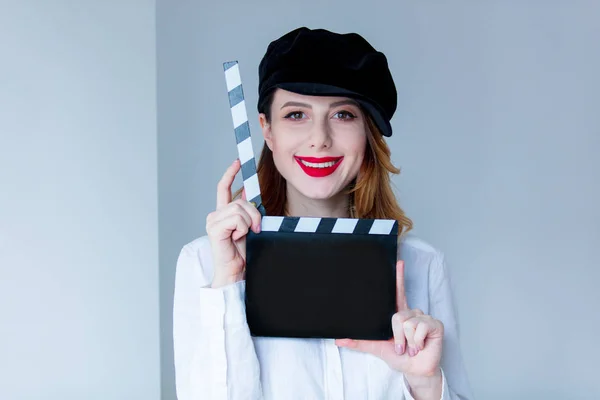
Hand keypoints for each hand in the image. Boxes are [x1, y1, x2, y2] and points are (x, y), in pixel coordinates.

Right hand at [206, 159, 261, 287]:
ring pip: (240, 209)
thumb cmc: (241, 252)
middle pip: (240, 201)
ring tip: (244, 235)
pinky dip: (243, 229)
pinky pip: (237, 219)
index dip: (231, 173)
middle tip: (256, 229)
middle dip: (254, 214)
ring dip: (249, 223)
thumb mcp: (248, 227)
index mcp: (222, 213)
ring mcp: (213, 221)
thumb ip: (247, 211)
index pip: (224, 188)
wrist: (235, 271)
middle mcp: (215, 215)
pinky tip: (237, 238)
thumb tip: (249, 195)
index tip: (238, 161)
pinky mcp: (214, 229)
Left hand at [335, 260, 443, 379]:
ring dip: (407, 341)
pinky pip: (419, 328)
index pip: (398, 292)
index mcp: (399, 314)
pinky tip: (421, 346)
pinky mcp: (434, 324)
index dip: (399, 277)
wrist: (415, 370)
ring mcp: (424, 317)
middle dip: (397, 336)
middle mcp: (412, 313)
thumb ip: (359, 342)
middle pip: (397, 316)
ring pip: (407, 323)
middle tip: (400, 346)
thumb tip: (338, 340)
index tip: (399, 262)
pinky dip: (417, 341)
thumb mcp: (376, 347)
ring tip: (411, 347)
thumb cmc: (399, 357)